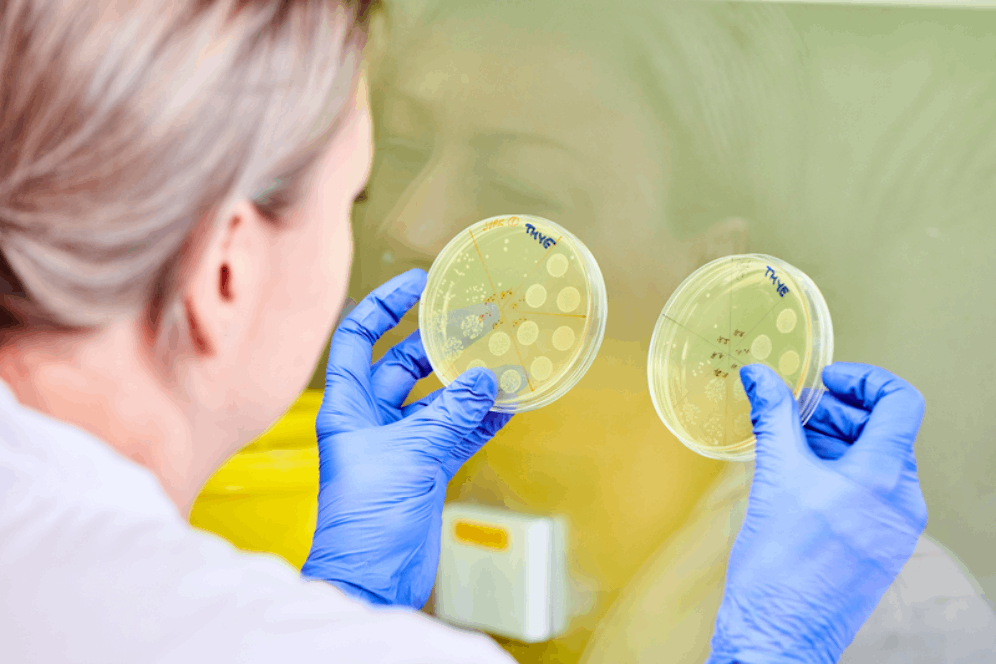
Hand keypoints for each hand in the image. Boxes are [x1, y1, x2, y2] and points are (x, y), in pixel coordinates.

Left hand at [301, 269, 511, 608]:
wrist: (372, 580)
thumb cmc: (366, 520)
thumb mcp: (411, 455)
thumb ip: (450, 414)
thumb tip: (485, 378)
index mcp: (347, 406)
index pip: (358, 337)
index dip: (384, 305)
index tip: (418, 283)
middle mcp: (371, 419)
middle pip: (403, 363)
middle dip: (438, 342)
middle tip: (476, 320)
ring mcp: (401, 444)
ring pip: (437, 398)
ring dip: (467, 382)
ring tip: (501, 358)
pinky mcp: (426, 469)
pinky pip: (457, 432)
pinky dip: (481, 419)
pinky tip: (508, 404)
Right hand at [707, 362, 927, 663]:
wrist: (779, 631)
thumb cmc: (778, 565)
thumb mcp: (774, 476)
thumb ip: (773, 416)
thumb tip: (760, 375)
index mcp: (883, 478)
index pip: (900, 403)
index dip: (864, 380)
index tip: (826, 381)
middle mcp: (901, 502)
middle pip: (883, 431)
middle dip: (837, 413)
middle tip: (794, 412)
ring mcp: (895, 527)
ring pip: (874, 462)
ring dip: (834, 442)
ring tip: (790, 446)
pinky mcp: (881, 546)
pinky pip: (869, 493)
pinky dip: (839, 474)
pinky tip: (799, 479)